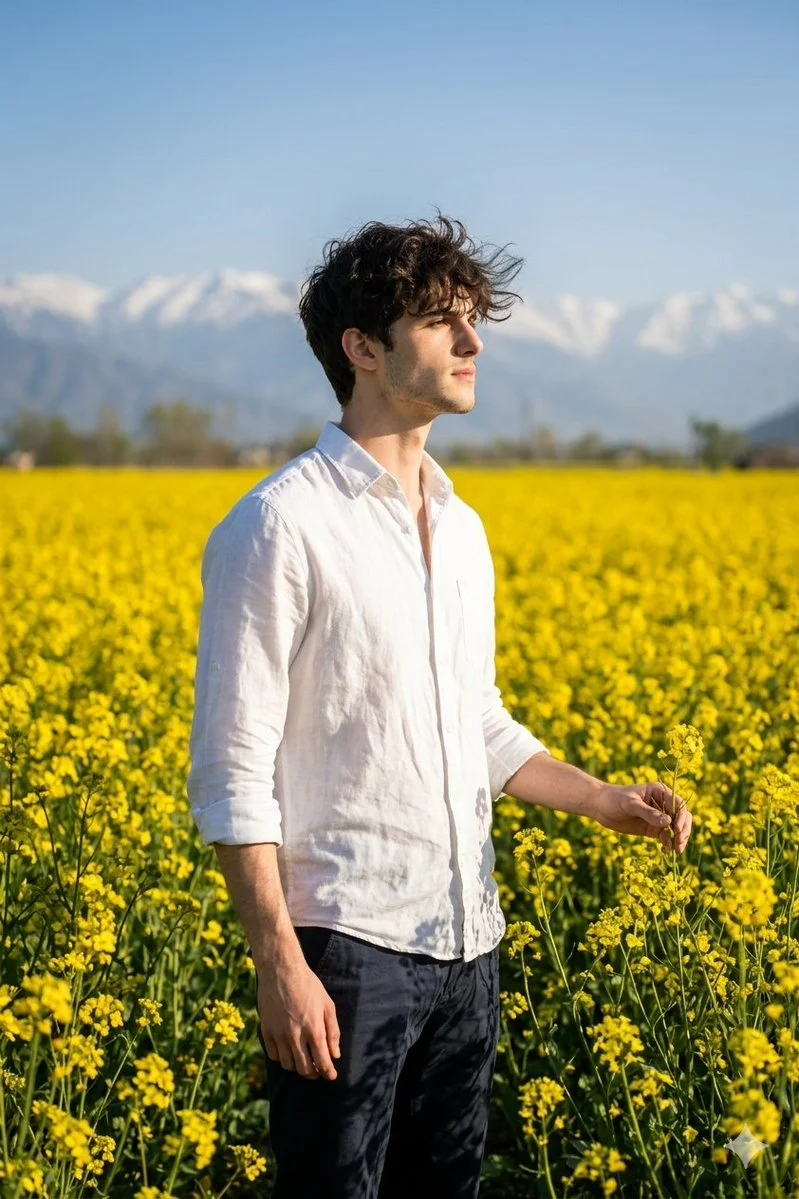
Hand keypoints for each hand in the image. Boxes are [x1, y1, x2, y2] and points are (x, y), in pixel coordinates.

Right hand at [256, 958, 340, 1080]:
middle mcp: (295, 1035)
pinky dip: (282, 1058)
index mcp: (314, 1029)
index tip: (331, 1076)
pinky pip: (273, 1055)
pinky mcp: (266, 1031)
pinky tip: (288, 1050)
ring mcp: (278, 1034)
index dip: (328, 1073)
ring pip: (288, 1065)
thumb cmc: (308, 985)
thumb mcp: (327, 1004)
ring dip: (297, 1067)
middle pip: (304, 1069)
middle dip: (314, 1073)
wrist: (281, 970)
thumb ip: (333, 1031)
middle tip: (318, 1069)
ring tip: (304, 1060)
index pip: (322, 1062)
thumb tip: (335, 1055)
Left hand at [591, 780, 692, 853]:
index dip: (681, 817)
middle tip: (679, 843)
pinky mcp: (653, 829)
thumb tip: (668, 822)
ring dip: (678, 839)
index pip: (678, 804)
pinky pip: (666, 837)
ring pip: (676, 829)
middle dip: (683, 830)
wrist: (600, 807)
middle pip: (682, 817)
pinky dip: (668, 844)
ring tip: (676, 851)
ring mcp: (658, 818)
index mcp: (660, 792)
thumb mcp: (630, 804)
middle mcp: (663, 804)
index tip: (676, 830)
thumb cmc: (614, 799)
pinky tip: (665, 850)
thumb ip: (648, 813)